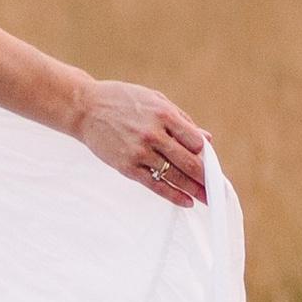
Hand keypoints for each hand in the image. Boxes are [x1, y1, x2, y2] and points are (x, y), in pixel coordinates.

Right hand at [75, 79, 209, 206]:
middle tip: (217, 190)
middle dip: (206, 178)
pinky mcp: (127, 166)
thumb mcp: (154, 100)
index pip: (195, 141)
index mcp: (163, 113)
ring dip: (194, 190)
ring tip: (207, 199)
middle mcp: (153, 133)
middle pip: (189, 162)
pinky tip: (186, 202)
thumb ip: (181, 120)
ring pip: (175, 176)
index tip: (212, 166)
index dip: (206, 155)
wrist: (85, 108)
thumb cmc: (121, 101)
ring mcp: (140, 151)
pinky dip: (173, 195)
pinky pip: (155, 185)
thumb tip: (206, 140)